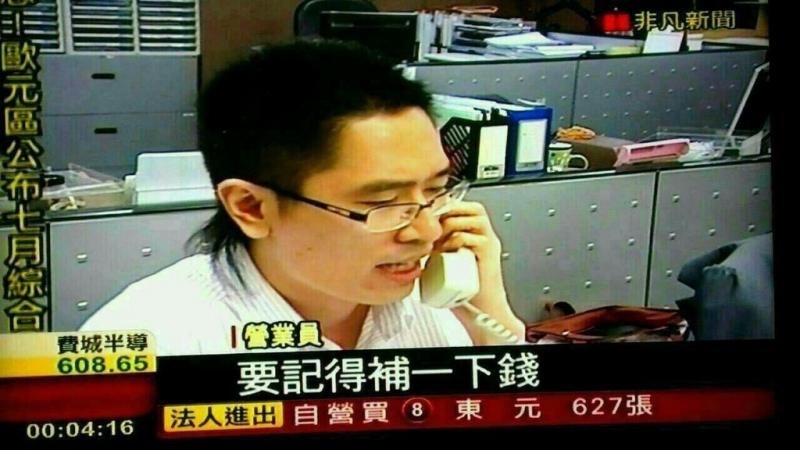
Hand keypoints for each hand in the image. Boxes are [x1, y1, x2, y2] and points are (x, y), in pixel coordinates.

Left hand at [435, 200, 525, 344]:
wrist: (482, 314)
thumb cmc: (462, 292)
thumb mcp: (442, 261)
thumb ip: (433, 246)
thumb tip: (411, 235)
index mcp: (473, 233)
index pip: (459, 206)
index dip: (440, 207)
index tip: (421, 219)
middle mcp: (483, 234)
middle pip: (466, 207)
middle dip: (443, 215)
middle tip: (427, 230)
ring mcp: (488, 242)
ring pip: (469, 218)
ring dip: (448, 228)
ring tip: (438, 244)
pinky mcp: (490, 254)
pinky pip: (471, 237)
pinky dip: (455, 242)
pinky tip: (445, 253)